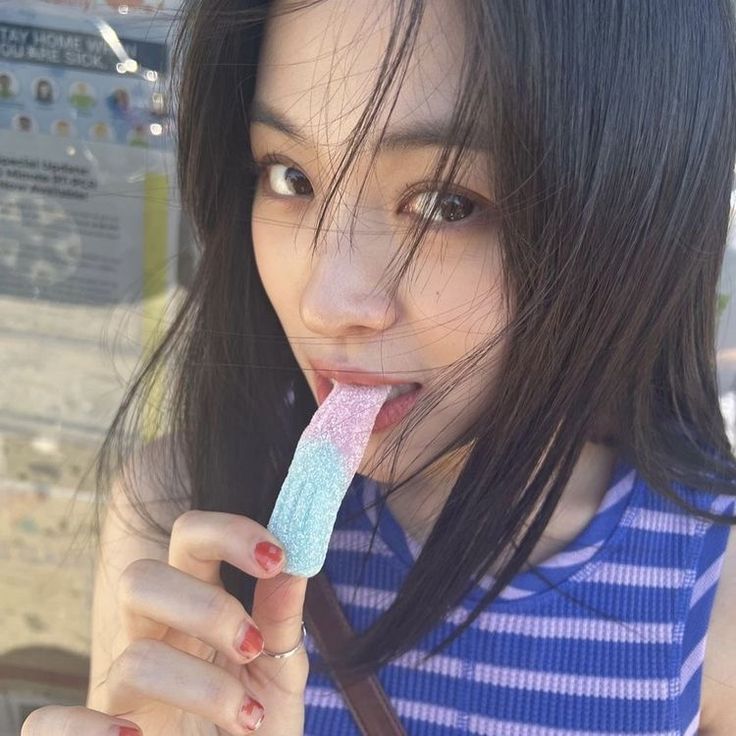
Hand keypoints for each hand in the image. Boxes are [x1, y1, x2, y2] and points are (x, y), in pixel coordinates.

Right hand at [21, 510, 308, 735]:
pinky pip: (48, 724)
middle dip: (206, 607)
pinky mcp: (99, 734)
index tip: (276, 558)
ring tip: (247, 720)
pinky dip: (91, 732)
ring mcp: (123, 688)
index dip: (227, 532)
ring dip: (200, 687)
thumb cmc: (258, 725)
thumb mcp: (280, 671)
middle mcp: (153, 635)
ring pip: (132, 658)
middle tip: (253, 645)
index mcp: (196, 606)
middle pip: (140, 577)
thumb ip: (282, 619)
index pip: (189, 537)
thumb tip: (297, 559)